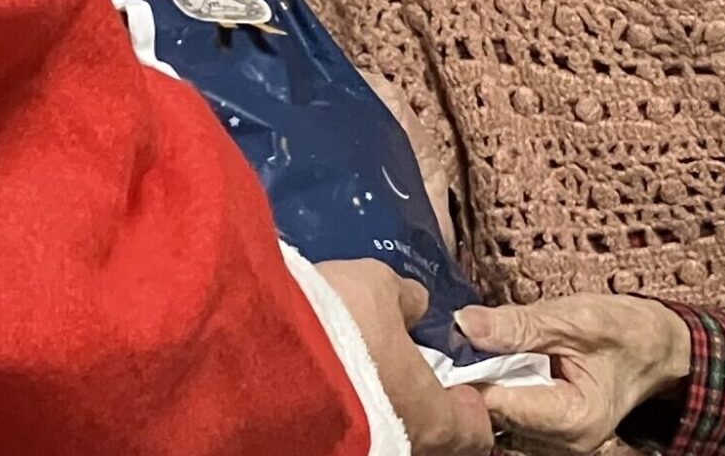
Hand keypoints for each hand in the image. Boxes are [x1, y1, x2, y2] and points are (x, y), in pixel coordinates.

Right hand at [317, 259, 493, 455]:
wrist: (250, 349)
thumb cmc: (335, 320)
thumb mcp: (378, 286)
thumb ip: (407, 300)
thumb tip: (416, 306)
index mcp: (431, 419)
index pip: (473, 431)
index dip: (467, 401)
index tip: (452, 376)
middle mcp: (402, 450)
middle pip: (426, 437)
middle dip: (416, 403)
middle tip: (397, 367)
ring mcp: (360, 453)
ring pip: (385, 436)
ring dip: (377, 408)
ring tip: (352, 371)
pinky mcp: (317, 445)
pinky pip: (347, 432)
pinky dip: (343, 411)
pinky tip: (320, 380)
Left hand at [462, 295, 688, 455]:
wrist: (659, 351)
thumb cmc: (626, 332)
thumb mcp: (576, 318)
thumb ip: (519, 325)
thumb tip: (464, 323)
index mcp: (575, 419)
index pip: (500, 405)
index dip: (471, 373)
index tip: (453, 342)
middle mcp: (564, 444)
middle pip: (495, 415)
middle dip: (478, 376)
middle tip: (468, 338)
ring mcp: (556, 444)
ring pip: (499, 416)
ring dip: (490, 381)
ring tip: (493, 346)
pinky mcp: (549, 435)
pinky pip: (511, 414)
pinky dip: (504, 387)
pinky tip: (507, 363)